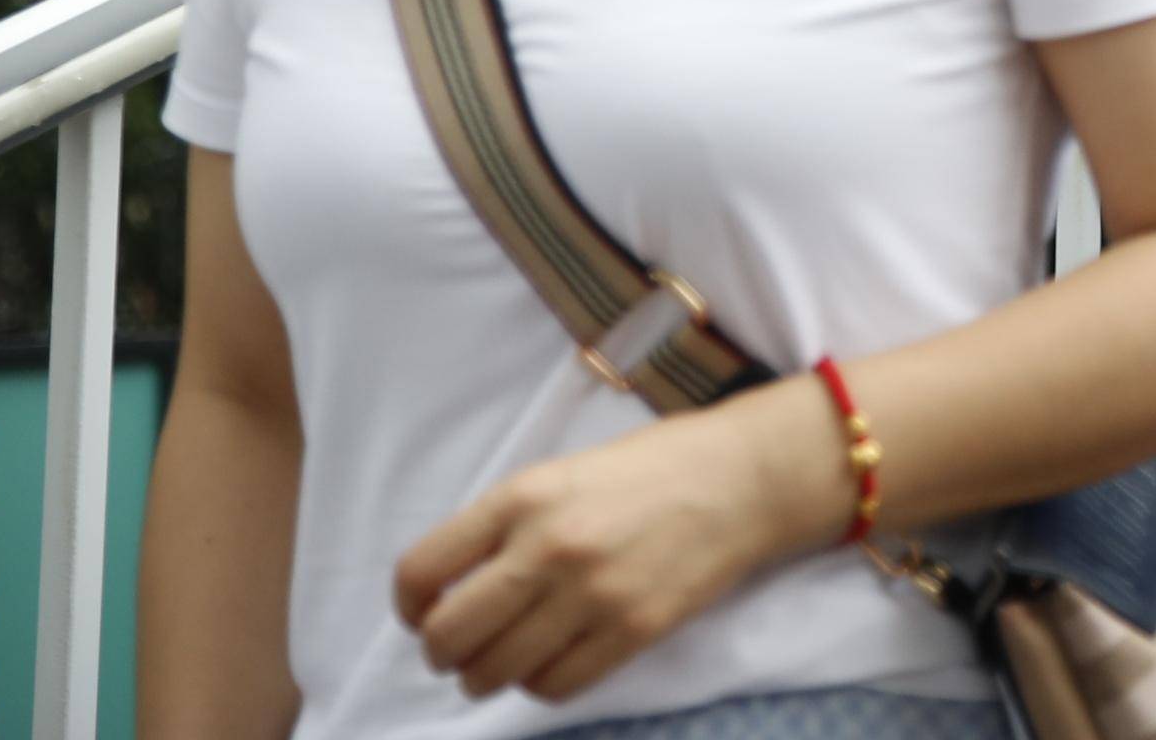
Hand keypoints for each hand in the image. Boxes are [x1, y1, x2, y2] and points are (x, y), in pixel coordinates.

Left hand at [395, 382, 837, 701]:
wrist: (747, 477)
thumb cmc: (653, 468)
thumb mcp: (564, 473)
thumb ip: (507, 523)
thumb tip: (452, 588)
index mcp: (523, 497)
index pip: (420, 572)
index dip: (409, 607)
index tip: (424, 612)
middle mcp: (549, 547)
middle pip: (447, 636)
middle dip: (442, 653)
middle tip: (460, 647)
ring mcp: (592, 594)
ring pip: (493, 672)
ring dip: (485, 676)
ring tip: (503, 659)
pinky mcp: (632, 631)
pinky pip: (552, 687)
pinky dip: (539, 684)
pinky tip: (551, 661)